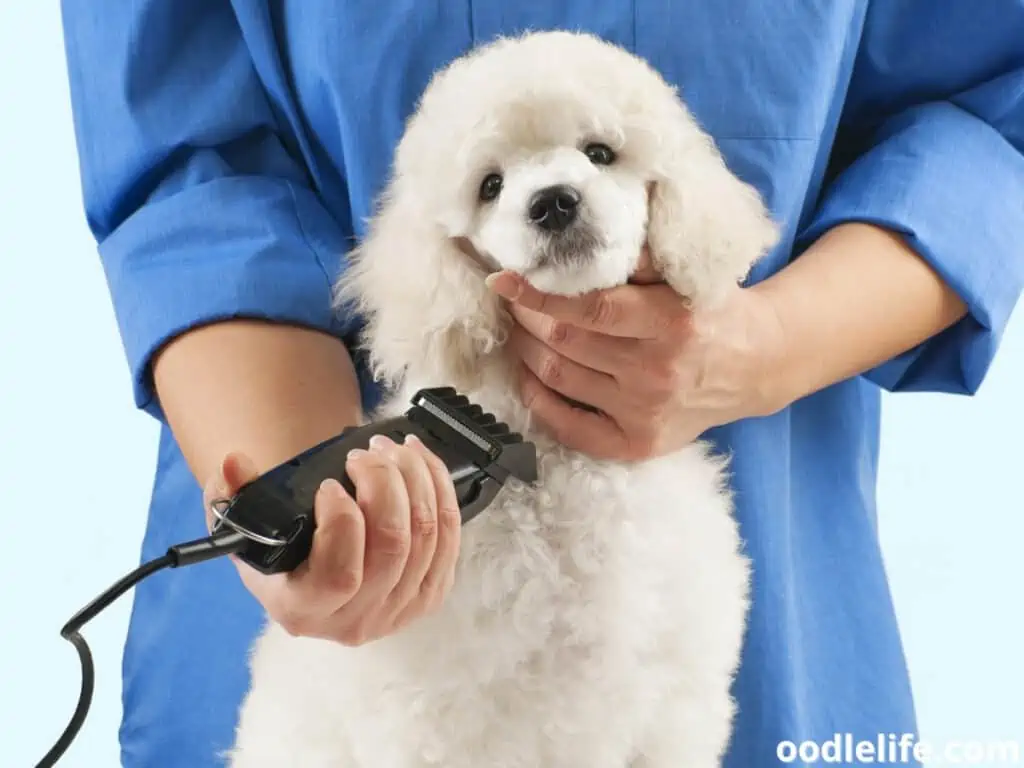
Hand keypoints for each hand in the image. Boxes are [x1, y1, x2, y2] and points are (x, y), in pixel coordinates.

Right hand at [203, 434, 460, 644]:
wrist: (312, 566)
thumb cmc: (278, 544)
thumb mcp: (243, 524)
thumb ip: (231, 493)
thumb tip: (234, 464)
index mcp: (303, 611)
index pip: (339, 575)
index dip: (343, 521)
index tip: (329, 483)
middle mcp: (353, 622)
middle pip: (392, 547)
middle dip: (385, 483)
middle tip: (366, 452)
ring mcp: (397, 612)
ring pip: (427, 537)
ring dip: (415, 479)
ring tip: (392, 448)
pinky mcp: (429, 595)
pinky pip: (450, 539)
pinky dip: (440, 490)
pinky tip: (421, 462)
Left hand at [487, 251, 786, 461]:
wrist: (755, 365)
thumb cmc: (711, 310)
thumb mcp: (684, 274)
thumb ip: (636, 258)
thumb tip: (574, 242)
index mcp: (672, 322)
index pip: (590, 307)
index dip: (539, 292)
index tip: (504, 278)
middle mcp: (657, 372)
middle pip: (565, 341)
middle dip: (527, 315)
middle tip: (511, 298)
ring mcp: (646, 413)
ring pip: (559, 377)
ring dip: (526, 349)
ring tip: (519, 328)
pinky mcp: (638, 444)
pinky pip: (570, 426)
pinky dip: (538, 399)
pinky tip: (528, 374)